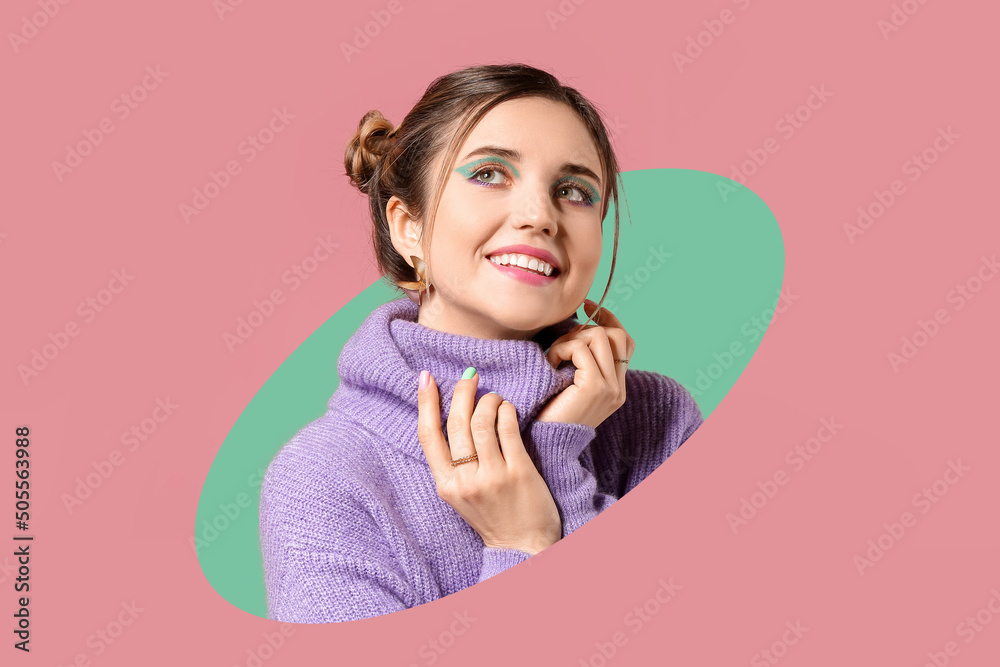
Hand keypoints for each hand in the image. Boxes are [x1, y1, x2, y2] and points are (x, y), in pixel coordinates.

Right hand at [417, 369, 561, 554]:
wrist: (524, 548)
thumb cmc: (493, 517)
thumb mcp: (461, 495)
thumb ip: (454, 463)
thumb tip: (452, 416)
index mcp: (445, 486)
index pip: (428, 436)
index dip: (425, 403)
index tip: (425, 377)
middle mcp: (465, 481)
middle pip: (456, 422)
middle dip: (462, 391)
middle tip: (470, 376)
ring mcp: (492, 477)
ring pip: (482, 421)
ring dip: (489, 400)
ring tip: (494, 398)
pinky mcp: (518, 472)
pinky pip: (508, 428)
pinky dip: (507, 410)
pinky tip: (508, 409)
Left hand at [535, 298, 635, 428]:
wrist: (543, 443)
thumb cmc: (548, 413)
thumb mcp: (569, 383)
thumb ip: (580, 360)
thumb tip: (577, 323)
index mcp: (615, 386)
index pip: (625, 341)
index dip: (608, 319)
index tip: (586, 308)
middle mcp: (618, 388)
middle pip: (615, 334)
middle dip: (586, 329)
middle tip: (562, 344)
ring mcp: (609, 388)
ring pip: (599, 336)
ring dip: (570, 340)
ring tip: (555, 357)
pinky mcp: (595, 387)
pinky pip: (580, 349)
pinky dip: (561, 350)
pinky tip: (551, 365)